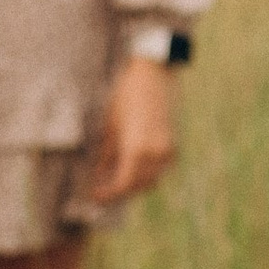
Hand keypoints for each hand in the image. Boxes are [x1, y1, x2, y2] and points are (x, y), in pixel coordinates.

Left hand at [81, 56, 178, 206]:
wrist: (156, 72)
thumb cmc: (128, 93)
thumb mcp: (111, 124)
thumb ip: (106, 152)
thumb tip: (97, 173)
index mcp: (138, 149)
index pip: (123, 184)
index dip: (108, 194)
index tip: (94, 196)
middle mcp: (157, 153)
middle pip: (139, 186)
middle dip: (120, 191)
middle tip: (102, 190)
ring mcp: (168, 149)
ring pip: (152, 179)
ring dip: (134, 183)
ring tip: (114, 178)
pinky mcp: (174, 143)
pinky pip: (160, 168)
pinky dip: (146, 172)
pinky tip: (131, 165)